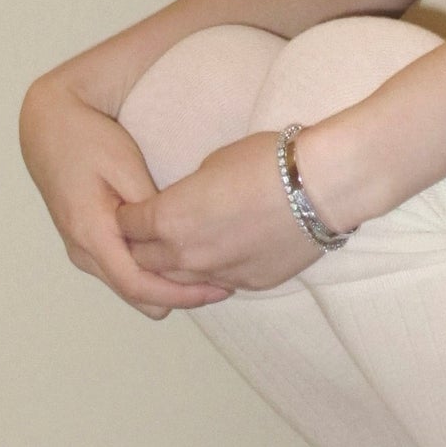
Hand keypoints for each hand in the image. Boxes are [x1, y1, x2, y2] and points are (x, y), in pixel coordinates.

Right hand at [20, 75, 234, 318]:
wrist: (49, 126)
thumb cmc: (88, 140)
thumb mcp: (125, 167)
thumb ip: (149, 209)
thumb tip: (176, 242)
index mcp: (90, 233)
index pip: (137, 285)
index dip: (180, 295)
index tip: (216, 290)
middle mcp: (82, 250)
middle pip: (135, 295)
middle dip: (178, 296)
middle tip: (222, 285)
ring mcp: (81, 249)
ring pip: (129, 286)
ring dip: (165, 286)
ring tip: (208, 272)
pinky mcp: (87, 243)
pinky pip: (122, 270)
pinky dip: (151, 272)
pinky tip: (180, 257)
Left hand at [116, 132, 323, 292]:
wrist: (319, 187)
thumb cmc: (266, 162)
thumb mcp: (213, 164)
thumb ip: (187, 193)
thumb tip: (188, 203)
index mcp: (168, 219)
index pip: (126, 226)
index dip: (127, 215)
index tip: (132, 210)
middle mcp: (185, 254)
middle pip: (143, 261)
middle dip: (142, 246)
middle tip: (150, 233)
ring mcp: (217, 274)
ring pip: (179, 280)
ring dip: (175, 266)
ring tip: (185, 249)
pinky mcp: (248, 284)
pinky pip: (218, 282)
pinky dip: (213, 271)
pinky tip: (224, 254)